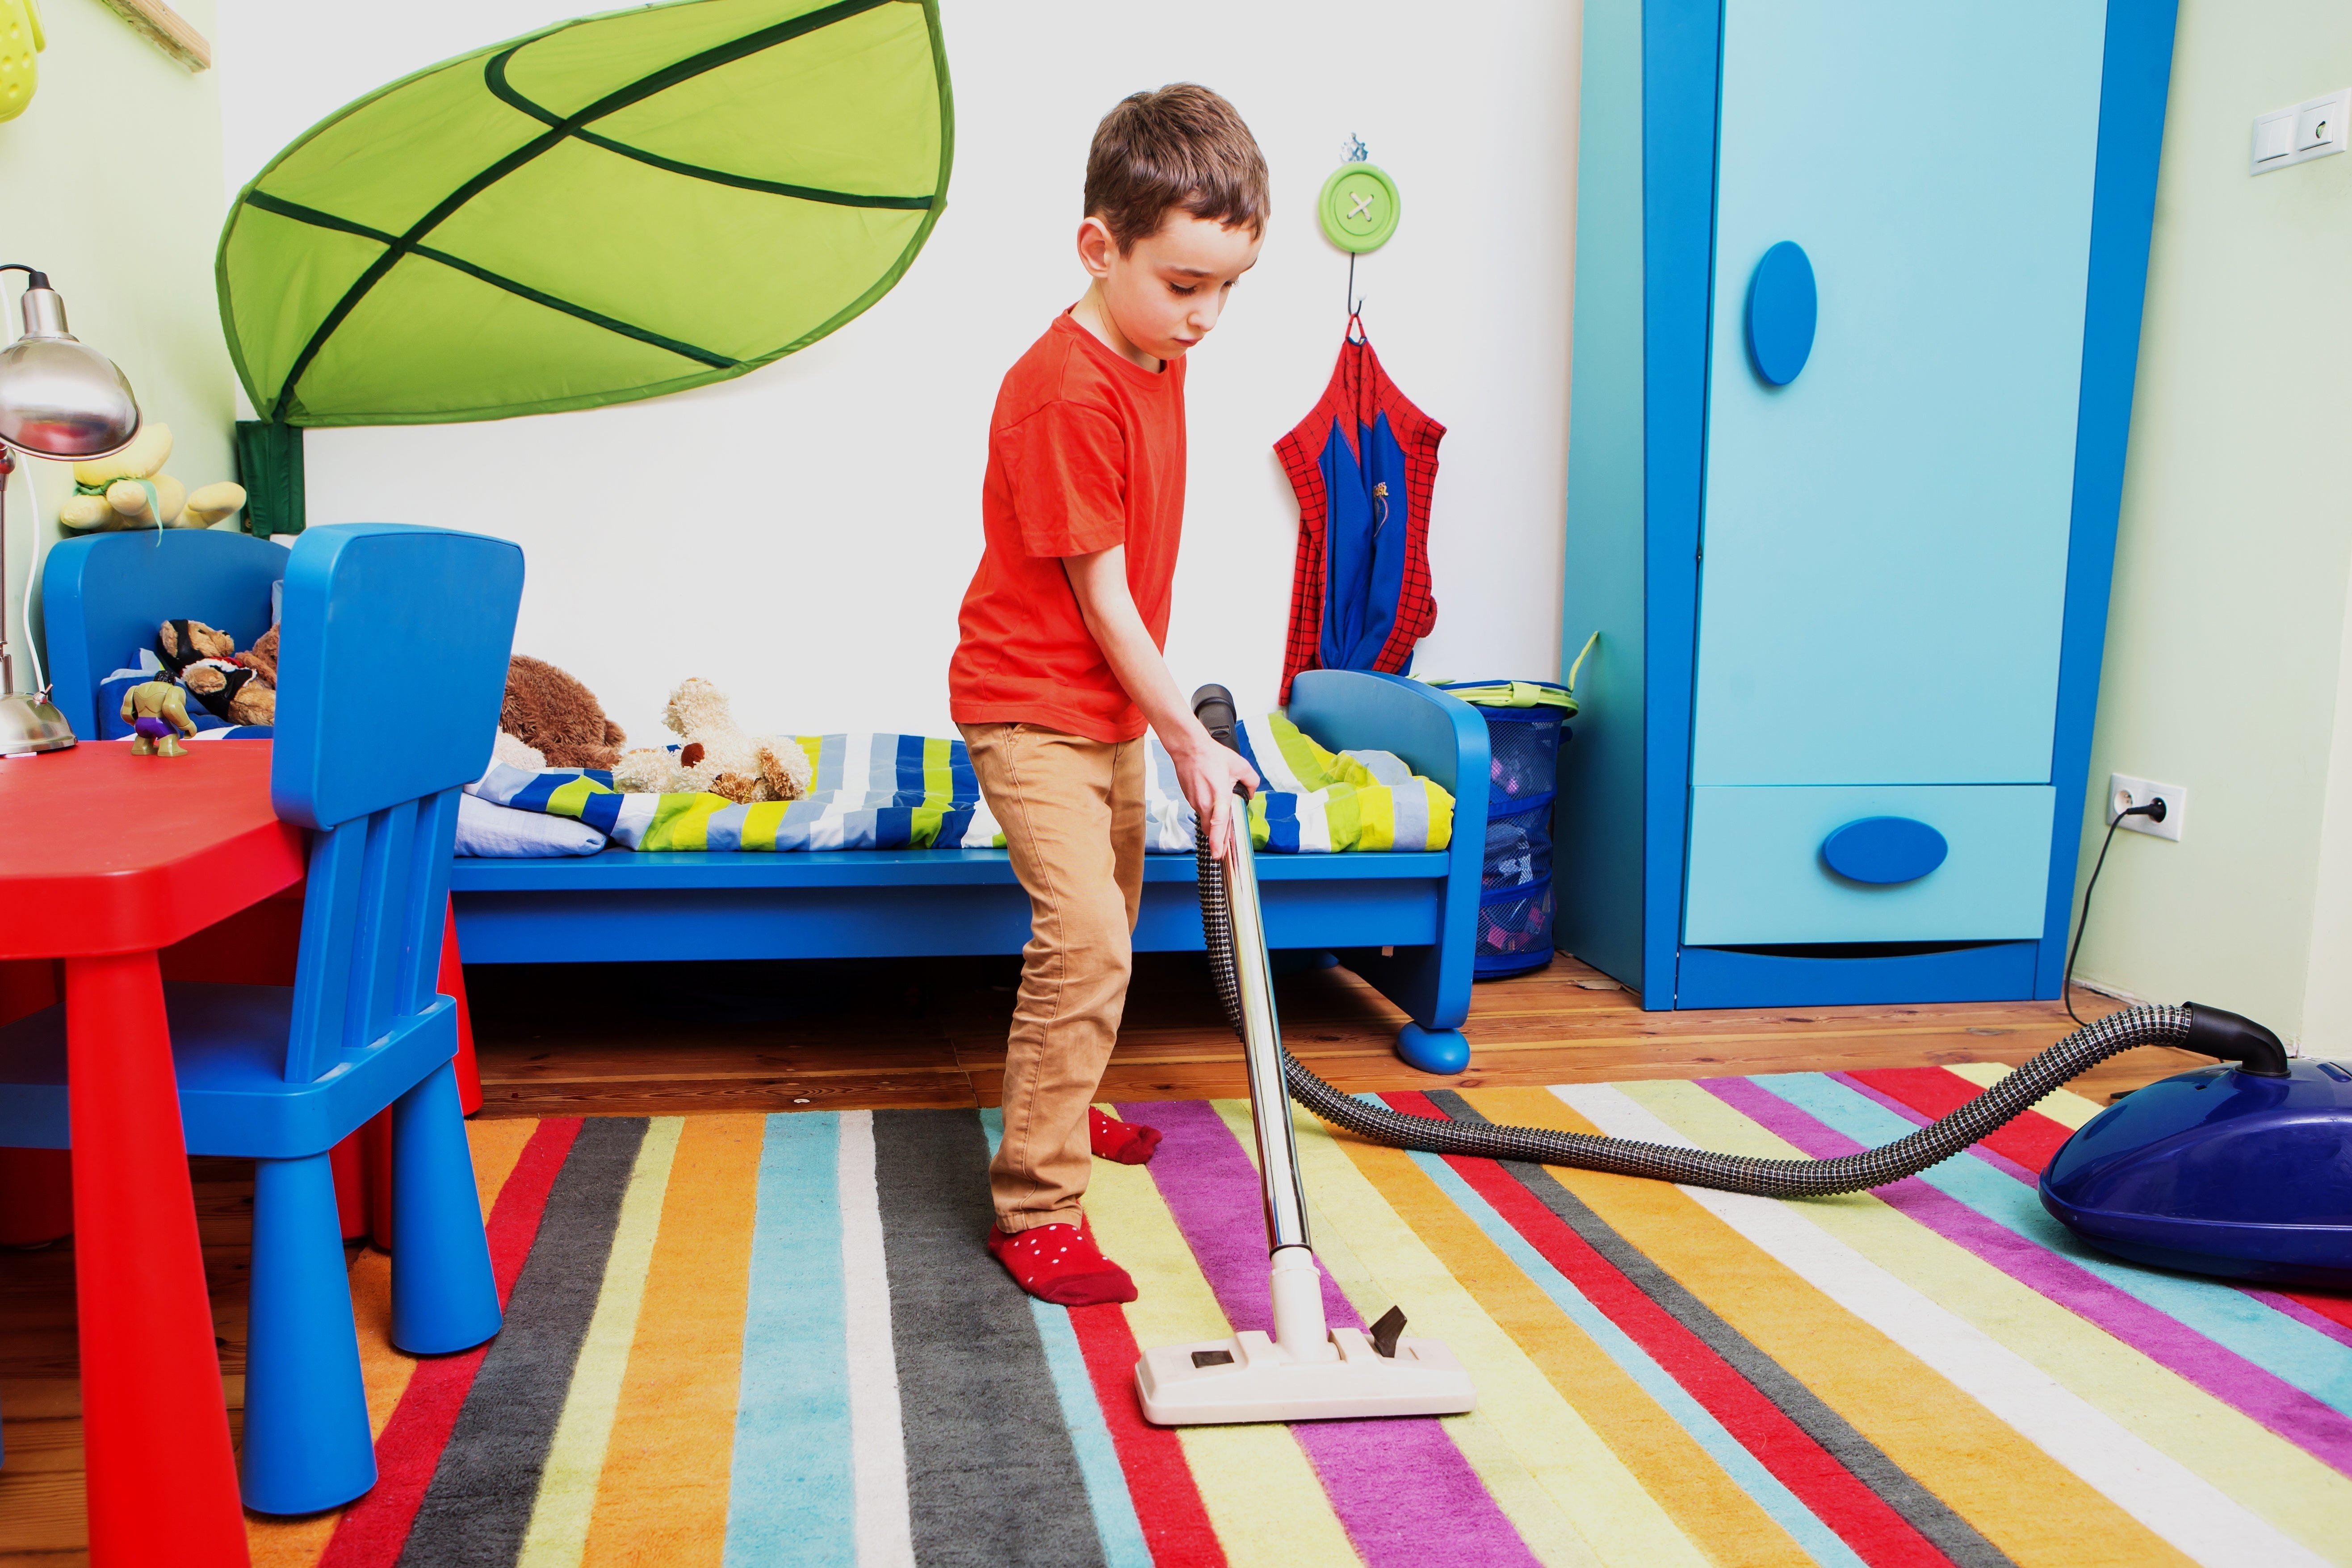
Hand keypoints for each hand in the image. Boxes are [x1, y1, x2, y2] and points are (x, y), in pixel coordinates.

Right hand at [1168, 726, 1259, 861]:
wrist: (1189, 748)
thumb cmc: (1212, 755)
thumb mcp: (1240, 765)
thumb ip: (1251, 782)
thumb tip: (1251, 793)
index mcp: (1220, 797)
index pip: (1219, 825)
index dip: (1218, 842)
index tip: (1218, 855)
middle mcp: (1205, 803)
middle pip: (1211, 830)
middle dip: (1217, 839)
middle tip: (1223, 847)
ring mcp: (1195, 802)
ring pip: (1205, 820)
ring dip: (1213, 823)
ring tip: (1220, 815)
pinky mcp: (1189, 798)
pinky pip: (1200, 811)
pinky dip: (1207, 811)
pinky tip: (1211, 801)